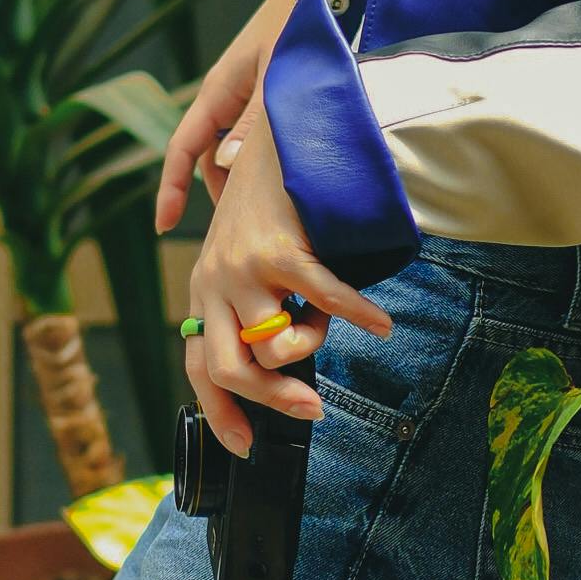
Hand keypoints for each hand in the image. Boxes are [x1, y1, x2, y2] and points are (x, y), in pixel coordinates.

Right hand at [153, 0, 310, 234]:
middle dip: (222, 196)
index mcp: (216, 92)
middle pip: (209, 161)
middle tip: (246, 233)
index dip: (171, 189)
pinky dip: (267, 164)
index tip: (165, 226)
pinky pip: (256, 142)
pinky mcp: (267, 100)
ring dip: (249, 182)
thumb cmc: (296, 28)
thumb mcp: (275, 76)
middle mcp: (225, 99)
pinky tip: (295, 181)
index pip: (181, 149)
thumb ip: (253, 122)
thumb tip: (226, 168)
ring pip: (235, 155)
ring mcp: (245, 100)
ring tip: (278, 213)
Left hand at [182, 93, 390, 455]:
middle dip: (272, 401)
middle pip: (229, 370)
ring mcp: (241, 267)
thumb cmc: (269, 202)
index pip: (199, 368)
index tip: (247, 446)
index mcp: (201, 292)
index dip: (220, 413)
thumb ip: (252, 306)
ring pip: (273, 346)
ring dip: (313, 347)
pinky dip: (358, 318)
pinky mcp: (278, 249)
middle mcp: (211, 283)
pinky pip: (323, 302)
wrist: (276, 133)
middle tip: (313, 410)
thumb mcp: (244, 258)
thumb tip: (282, 364)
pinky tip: (381, 325)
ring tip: (334, 326)